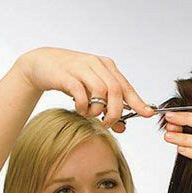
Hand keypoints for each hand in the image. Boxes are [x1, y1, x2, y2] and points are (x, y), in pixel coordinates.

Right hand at [16, 47, 153, 130]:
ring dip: (97, 110)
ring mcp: (82, 68)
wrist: (43, 64)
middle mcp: (97, 65)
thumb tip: (122, 128)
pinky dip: (83, 106)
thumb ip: (107, 107)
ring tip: (90, 114)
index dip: (138, 102)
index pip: (126, 87)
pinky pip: (81, 93)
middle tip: (107, 124)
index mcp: (107, 67)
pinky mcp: (67, 74)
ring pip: (100, 92)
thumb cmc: (71, 79)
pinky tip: (80, 109)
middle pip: (116, 91)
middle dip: (115, 113)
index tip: (148, 114)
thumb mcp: (92, 93)